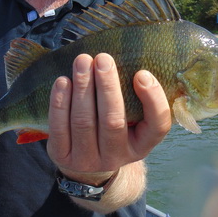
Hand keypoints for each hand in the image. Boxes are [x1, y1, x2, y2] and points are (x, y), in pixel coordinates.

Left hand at [47, 53, 170, 183]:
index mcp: (141, 144)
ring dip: (82, 88)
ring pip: (84, 122)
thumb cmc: (114, 126)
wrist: (86, 160)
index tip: (142, 73)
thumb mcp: (132, 118)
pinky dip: (60, 103)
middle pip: (113, 121)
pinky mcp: (62, 156)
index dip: (152, 100)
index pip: (157, 126)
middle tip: (103, 58)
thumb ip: (135, 95)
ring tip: (82, 61)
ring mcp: (88, 160)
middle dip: (107, 87)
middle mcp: (117, 156)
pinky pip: (59, 129)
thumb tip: (129, 56)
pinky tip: (63, 81)